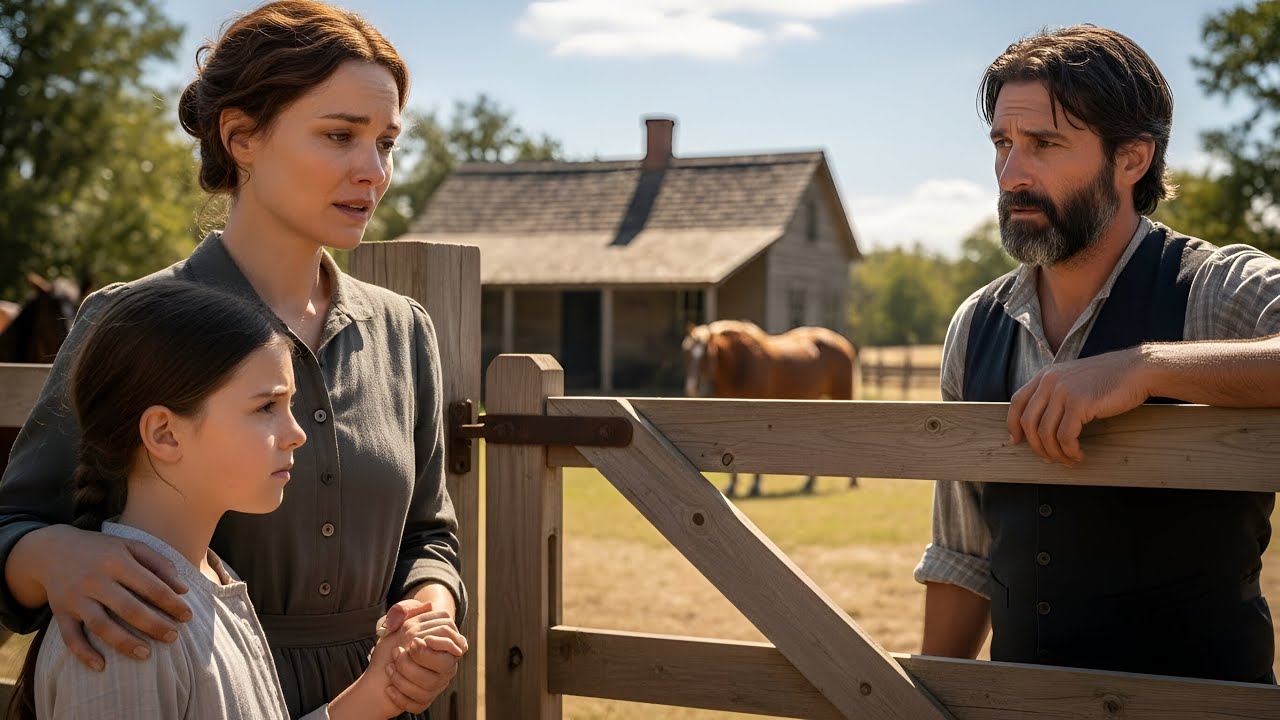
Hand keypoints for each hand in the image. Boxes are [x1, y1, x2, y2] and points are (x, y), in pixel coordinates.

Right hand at [26, 525, 189, 669]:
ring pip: (101, 626)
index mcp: (116, 561)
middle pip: (129, 609)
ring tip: (146, 654)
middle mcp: (95, 580)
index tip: (188, 617)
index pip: (150, 586)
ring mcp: (76, 598)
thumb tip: (183, 590)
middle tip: (173, 637)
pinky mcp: (60, 612)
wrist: (53, 549)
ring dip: (124, 643)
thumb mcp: (131, 546)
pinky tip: (101, 666)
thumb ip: (159, 564)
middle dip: (154, 625)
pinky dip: (84, 653)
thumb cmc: (102, 550)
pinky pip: (70, 637)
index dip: (171, 603)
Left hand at [375, 605, 467, 713]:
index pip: (455, 644)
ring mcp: (436, 685)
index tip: (415, 640)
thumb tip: (426, 605)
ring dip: (404, 675)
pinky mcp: (424, 701)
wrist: (381, 669)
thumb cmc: (394, 639)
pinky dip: (400, 695)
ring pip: (428, 685)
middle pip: (444, 665)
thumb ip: (406, 609)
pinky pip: (417, 703)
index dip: (438, 643)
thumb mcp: (398, 621)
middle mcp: (445, 667)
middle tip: (400, 651)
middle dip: (419, 658)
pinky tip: (388, 687)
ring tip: (389, 666)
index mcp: (446, 645)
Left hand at [1008, 347, 1150, 465]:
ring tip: (1068, 460)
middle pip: (1028, 422)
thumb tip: (1042, 421)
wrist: (1138, 369)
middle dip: (1036, 446)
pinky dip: (1069, 451)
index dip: (1013, 424)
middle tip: (1049, 458)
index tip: (1017, 441)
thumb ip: (1056, 393)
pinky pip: (1065, 436)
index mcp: (1046, 375)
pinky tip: (1078, 455)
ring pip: (1045, 433)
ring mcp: (1063, 391)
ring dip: (1055, 453)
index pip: (1017, 402)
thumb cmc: (1110, 378)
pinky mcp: (1079, 403)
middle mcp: (1050, 381)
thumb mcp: (1074, 379)